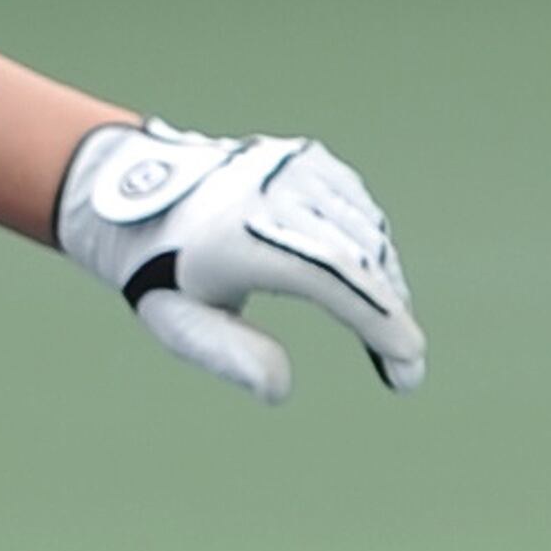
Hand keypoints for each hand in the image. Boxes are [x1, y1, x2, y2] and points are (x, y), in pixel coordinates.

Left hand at [57, 122, 424, 403]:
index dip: (374, 317)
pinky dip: (373, 252)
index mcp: (234, 236)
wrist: (141, 196)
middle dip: (391, 316)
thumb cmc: (163, 274)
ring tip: (389, 341)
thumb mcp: (180, 322)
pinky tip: (375, 290)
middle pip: (357, 258)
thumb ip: (229, 355)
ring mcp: (293, 168)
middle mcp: (269, 191)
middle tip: (407, 371)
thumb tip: (280, 391)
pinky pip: (359, 211)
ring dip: (387, 287)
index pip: (326, 275)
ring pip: (366, 233)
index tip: (408, 357)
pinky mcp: (309, 159)